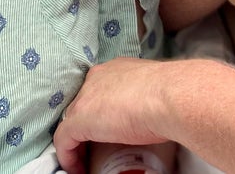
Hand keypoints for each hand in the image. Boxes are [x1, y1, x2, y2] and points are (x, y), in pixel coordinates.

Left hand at [53, 58, 174, 173]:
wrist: (170, 96)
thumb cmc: (171, 93)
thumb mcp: (154, 91)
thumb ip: (145, 98)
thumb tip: (151, 115)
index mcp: (114, 70)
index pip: (99, 91)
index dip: (100, 112)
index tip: (108, 129)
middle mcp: (96, 79)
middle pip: (82, 105)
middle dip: (87, 126)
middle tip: (95, 147)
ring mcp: (84, 99)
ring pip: (71, 123)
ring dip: (76, 144)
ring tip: (85, 161)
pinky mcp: (78, 120)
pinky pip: (63, 140)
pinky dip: (68, 157)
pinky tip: (77, 169)